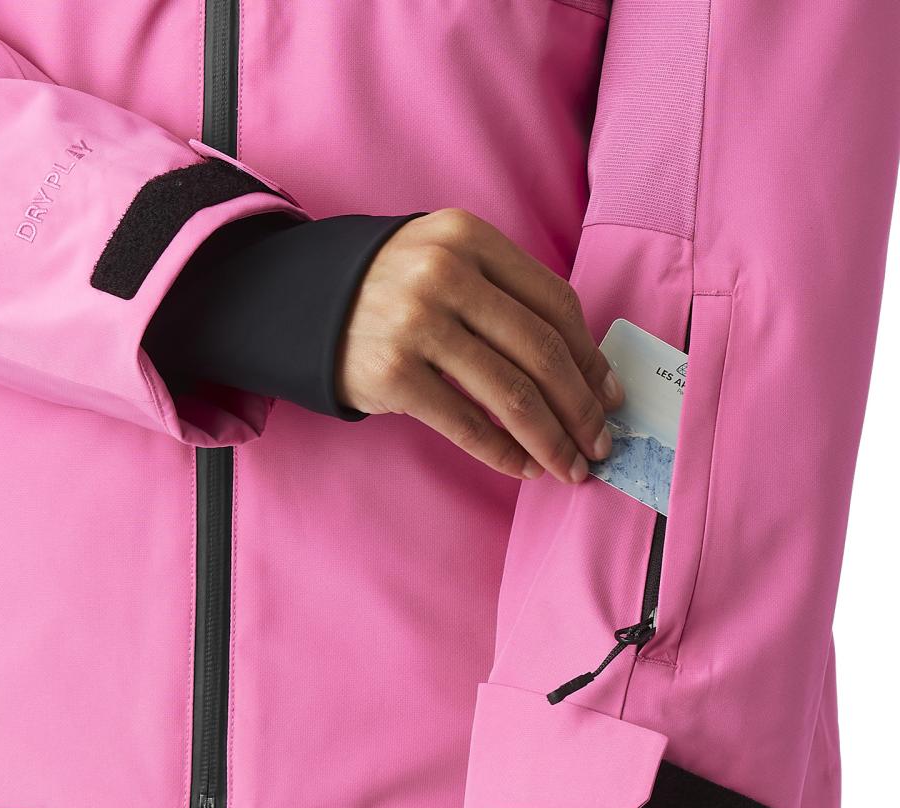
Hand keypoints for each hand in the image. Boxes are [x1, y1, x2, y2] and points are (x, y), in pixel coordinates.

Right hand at [336, 209, 623, 480]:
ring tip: (569, 466)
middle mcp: (445, 274)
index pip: (554, 303)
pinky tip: (523, 467)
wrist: (300, 307)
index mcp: (469, 238)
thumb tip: (584, 370)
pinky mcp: (392, 373)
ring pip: (511, 393)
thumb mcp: (446, 263)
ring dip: (550, 439)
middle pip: (541, 352)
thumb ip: (505, 296)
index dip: (591, 358)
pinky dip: (502, 452)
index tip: (608, 397)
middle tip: (600, 445)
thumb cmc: (390, 292)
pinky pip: (465, 422)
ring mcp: (416, 324)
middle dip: (580, 409)